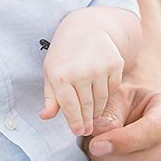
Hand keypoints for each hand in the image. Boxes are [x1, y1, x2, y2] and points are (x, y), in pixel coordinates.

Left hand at [38, 16, 125, 135]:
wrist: (85, 28)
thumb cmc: (63, 54)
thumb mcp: (51, 72)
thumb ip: (50, 97)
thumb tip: (45, 117)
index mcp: (60, 74)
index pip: (69, 108)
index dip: (75, 123)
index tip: (79, 132)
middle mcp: (81, 71)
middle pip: (87, 107)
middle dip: (87, 121)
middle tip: (87, 130)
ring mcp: (100, 67)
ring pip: (101, 101)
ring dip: (97, 110)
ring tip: (92, 115)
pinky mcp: (115, 64)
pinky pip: (113, 89)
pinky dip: (107, 95)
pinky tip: (100, 95)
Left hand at [81, 83, 160, 160]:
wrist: (129, 116)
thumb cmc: (120, 106)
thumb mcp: (113, 99)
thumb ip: (108, 117)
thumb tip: (102, 142)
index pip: (153, 129)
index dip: (122, 140)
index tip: (95, 146)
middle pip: (148, 158)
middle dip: (113, 160)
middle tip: (91, 154)